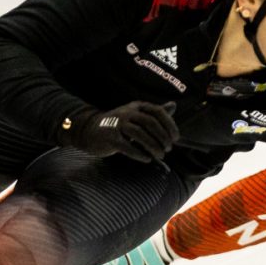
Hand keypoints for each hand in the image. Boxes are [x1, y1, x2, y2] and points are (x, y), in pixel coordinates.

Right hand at [59, 101, 178, 162]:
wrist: (89, 130)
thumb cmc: (118, 124)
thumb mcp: (136, 114)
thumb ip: (155, 112)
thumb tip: (174, 105)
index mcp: (137, 106)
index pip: (158, 112)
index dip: (170, 125)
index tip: (176, 138)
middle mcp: (127, 112)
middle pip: (150, 123)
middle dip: (163, 137)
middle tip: (168, 148)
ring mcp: (117, 124)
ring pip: (140, 134)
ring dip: (153, 146)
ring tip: (160, 155)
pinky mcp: (109, 137)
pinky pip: (127, 146)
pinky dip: (139, 154)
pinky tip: (147, 159)